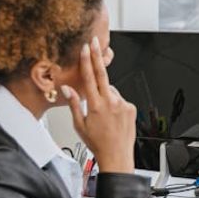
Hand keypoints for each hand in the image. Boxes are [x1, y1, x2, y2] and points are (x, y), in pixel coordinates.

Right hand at [62, 36, 136, 173]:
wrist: (117, 156)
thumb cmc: (97, 143)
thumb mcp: (79, 125)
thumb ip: (74, 104)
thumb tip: (67, 89)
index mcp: (95, 106)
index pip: (89, 78)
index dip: (86, 61)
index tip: (85, 49)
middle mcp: (110, 102)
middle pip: (103, 74)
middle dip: (98, 56)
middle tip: (96, 42)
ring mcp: (123, 104)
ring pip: (111, 91)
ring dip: (106, 95)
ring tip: (103, 114)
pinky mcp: (131, 108)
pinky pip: (120, 100)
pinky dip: (115, 104)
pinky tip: (112, 117)